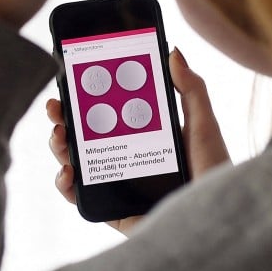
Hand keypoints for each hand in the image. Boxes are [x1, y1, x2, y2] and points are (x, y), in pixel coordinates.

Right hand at [46, 48, 230, 235]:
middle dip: (65, 118)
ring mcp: (118, 186)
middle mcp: (128, 160)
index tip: (72, 79)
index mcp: (146, 136)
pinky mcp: (113, 211)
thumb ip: (191, 89)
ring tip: (60, 135)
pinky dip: (66, 185)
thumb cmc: (215, 172)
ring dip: (61, 146)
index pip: (109, 111)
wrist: (215, 218)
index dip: (87, 97)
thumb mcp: (203, 125)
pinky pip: (82, 198)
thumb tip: (173, 52)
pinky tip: (67, 172)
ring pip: (79, 162)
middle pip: (86, 135)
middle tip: (56, 106)